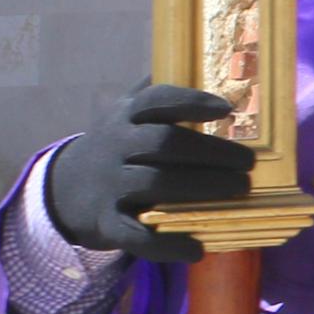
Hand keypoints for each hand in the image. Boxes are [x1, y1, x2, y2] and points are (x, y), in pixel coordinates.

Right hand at [40, 82, 249, 261]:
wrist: (65, 189)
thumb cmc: (118, 145)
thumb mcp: (127, 112)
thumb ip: (159, 92)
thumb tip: (210, 64)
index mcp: (126, 116)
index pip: (155, 100)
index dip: (190, 101)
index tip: (226, 108)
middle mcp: (116, 146)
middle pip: (164, 143)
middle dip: (210, 152)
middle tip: (248, 163)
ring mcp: (109, 185)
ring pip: (155, 183)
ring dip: (201, 188)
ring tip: (239, 190)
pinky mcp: (105, 222)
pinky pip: (134, 235)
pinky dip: (166, 244)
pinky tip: (196, 248)